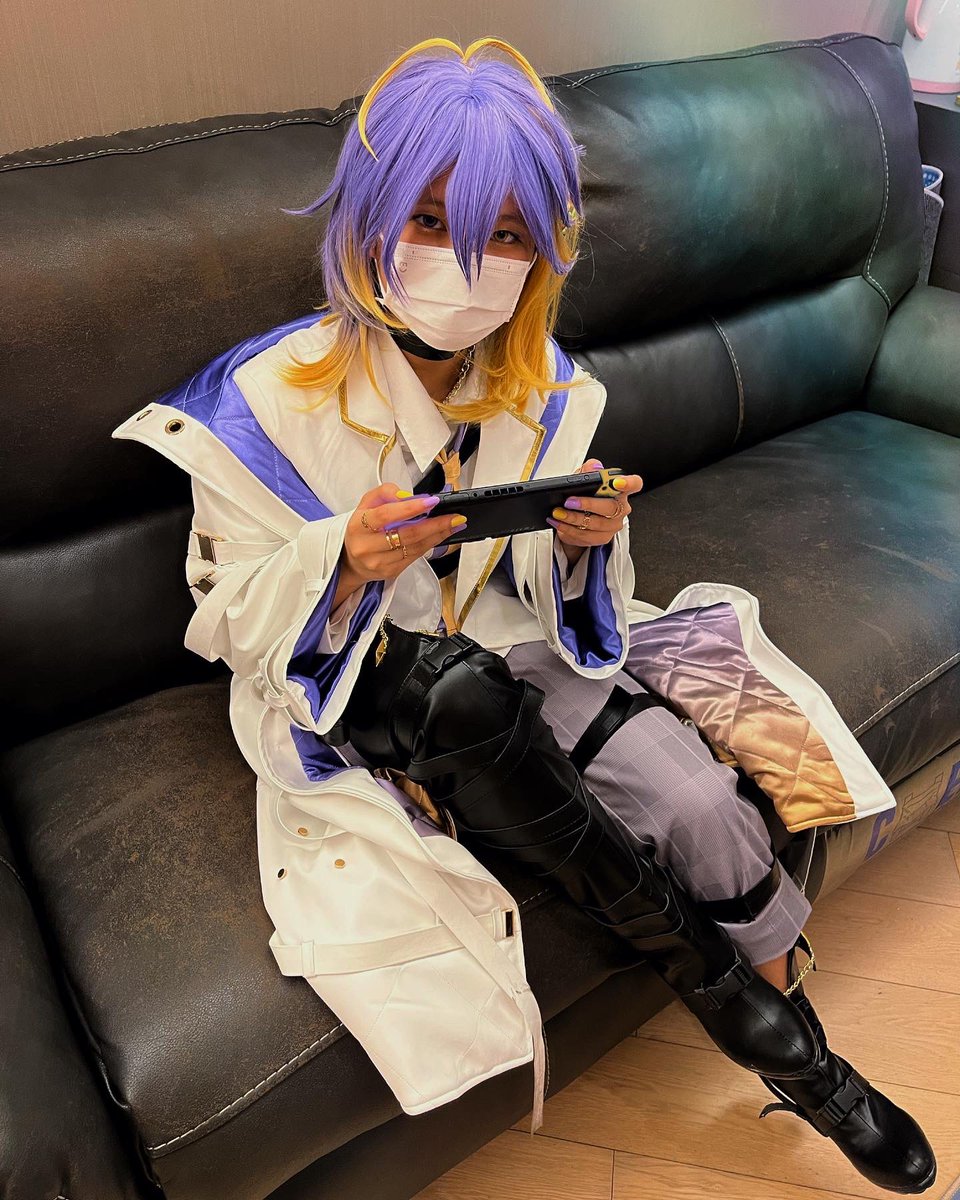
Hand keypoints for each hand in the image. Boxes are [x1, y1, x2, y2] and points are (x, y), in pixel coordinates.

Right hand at [334, 482, 465, 606]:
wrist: (350, 560)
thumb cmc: (362, 528)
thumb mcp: (365, 504)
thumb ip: (384, 493)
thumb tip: (407, 496)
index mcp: (358, 525)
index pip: (386, 515)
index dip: (410, 508)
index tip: (431, 501)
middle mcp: (367, 546)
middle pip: (407, 534)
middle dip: (435, 524)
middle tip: (454, 515)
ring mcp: (379, 562)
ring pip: (415, 547)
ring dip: (439, 534)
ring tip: (455, 523)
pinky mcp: (390, 572)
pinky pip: (416, 556)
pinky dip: (432, 544)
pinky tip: (442, 534)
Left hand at [546, 459, 642, 567]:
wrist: (579, 517)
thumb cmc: (585, 495)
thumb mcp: (583, 478)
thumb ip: (588, 470)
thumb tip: (594, 466)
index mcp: (621, 490)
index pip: (634, 484)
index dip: (629, 483)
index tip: (616, 482)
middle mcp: (621, 508)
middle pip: (611, 507)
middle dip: (588, 504)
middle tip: (570, 501)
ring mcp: (613, 525)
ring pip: (596, 524)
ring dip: (573, 518)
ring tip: (558, 512)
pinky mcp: (603, 538)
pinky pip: (586, 536)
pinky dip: (569, 529)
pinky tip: (559, 522)